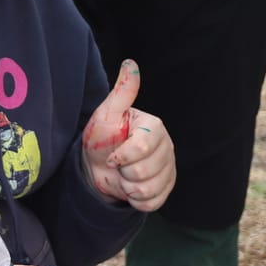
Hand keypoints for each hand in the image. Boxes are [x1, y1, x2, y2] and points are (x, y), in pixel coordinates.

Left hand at [81, 60, 176, 211]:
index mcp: (154, 127)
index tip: (112, 155)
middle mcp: (167, 147)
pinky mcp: (166, 189)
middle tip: (118, 165)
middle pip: (145, 171)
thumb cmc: (101, 138)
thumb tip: (130, 63)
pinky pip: (153, 203)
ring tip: (124, 176)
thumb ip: (122, 92)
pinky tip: (130, 189)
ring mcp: (168, 169)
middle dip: (124, 173)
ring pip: (149, 189)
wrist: (97, 168)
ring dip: (129, 188)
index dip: (122, 156)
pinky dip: (137, 201)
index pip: (142, 148)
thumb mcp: (107, 114)